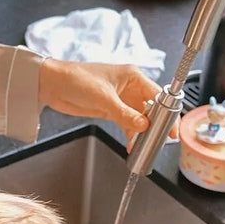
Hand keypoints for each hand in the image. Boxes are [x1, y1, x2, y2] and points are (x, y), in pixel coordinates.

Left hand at [38, 58, 161, 148]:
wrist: (54, 85)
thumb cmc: (77, 79)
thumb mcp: (103, 98)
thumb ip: (124, 114)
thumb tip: (142, 125)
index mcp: (133, 76)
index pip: (157, 95)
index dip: (166, 112)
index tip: (170, 128)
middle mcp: (130, 87)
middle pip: (151, 108)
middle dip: (155, 125)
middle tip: (159, 141)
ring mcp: (121, 99)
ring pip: (139, 118)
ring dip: (142, 133)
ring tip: (145, 147)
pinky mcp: (111, 110)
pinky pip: (127, 124)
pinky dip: (130, 135)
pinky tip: (132, 146)